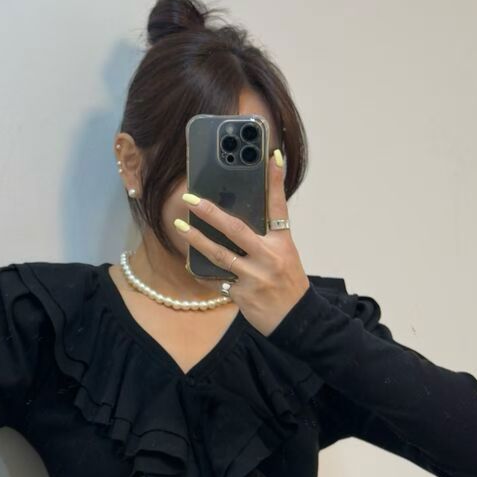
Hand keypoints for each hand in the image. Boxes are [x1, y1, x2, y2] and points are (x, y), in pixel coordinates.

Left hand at [175, 148, 310, 335]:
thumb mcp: (285, 256)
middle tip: (190, 199)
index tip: (271, 156)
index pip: (279, 206)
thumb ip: (265, 238)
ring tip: (179, 226)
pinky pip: (217, 280)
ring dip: (197, 240)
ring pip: (219, 254)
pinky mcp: (243, 295)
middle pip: (236, 229)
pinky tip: (189, 261)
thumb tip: (237, 220)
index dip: (275, 181)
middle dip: (211, 212)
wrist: (297, 321)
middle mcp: (269, 257)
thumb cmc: (288, 285)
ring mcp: (255, 277)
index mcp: (282, 243)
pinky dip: (202, 271)